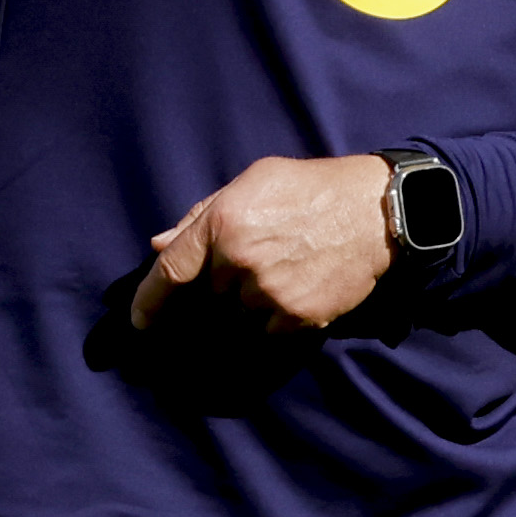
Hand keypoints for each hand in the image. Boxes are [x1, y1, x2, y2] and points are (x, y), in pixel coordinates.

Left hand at [131, 154, 394, 333]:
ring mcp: (269, 293)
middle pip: (205, 300)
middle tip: (241, 278)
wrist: (375, 212)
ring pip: (234, 320)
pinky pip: (265, 334)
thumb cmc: (310, 189)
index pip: (171, 273)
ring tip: (273, 279)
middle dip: (213, 295)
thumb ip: (201, 216)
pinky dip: (270, 321)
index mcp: (223, 222)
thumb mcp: (252, 182)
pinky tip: (292, 292)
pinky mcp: (297, 318)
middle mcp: (240, 261)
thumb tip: (159, 246)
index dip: (149, 303)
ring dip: (242, 309)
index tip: (140, 323)